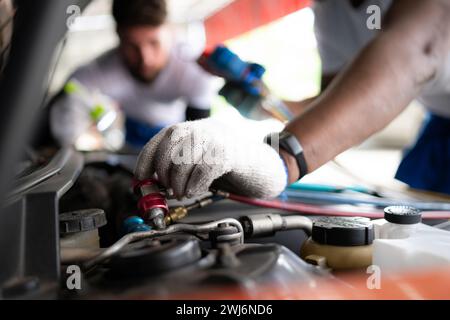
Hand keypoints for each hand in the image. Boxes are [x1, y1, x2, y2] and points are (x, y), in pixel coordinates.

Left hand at [135, 113, 287, 198]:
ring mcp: (215, 138)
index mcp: (192, 128)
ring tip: (181, 193)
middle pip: (169, 146)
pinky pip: (203, 169)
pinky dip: (194, 185)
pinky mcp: (228, 153)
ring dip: (177, 182)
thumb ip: (178, 168)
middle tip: (166, 190)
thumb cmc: (228, 166)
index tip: (140, 179)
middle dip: (162, 173)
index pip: (160, 139)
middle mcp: (202, 128)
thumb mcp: (199, 162)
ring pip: (183, 159)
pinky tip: (193, 191)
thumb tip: (152, 183)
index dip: (145, 160)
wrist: (263, 165)